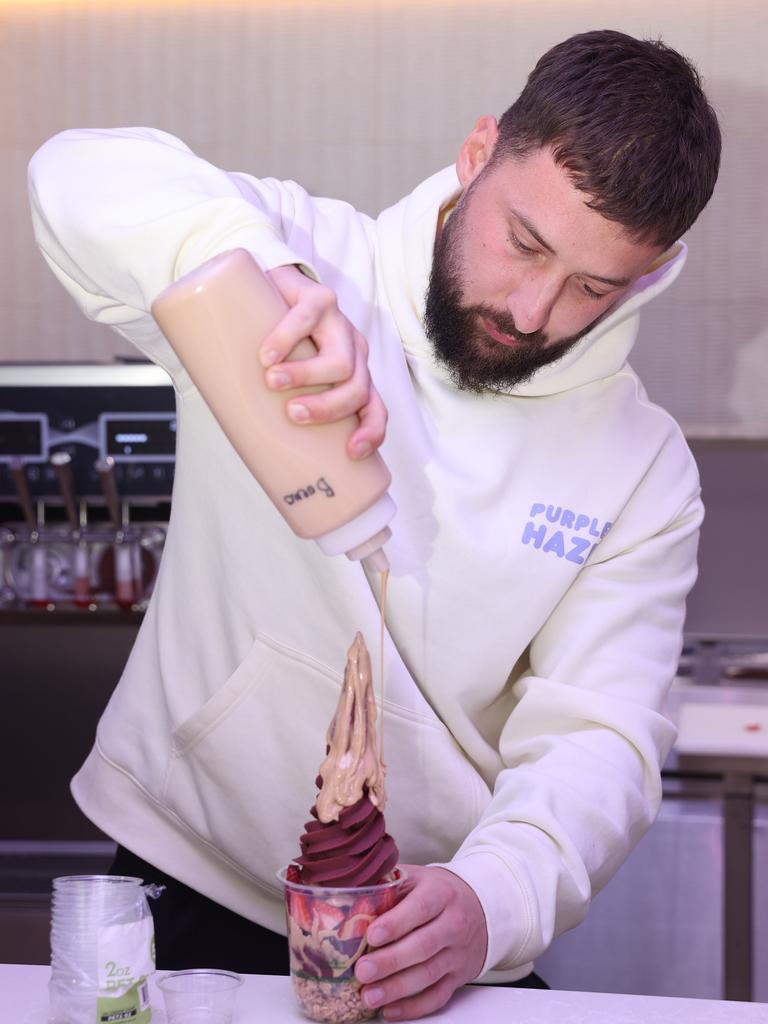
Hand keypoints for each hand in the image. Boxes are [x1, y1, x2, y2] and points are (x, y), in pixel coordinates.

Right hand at [262, 265, 386, 458]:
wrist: (271, 291)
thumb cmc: (279, 348)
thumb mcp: (290, 381)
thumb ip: (282, 407)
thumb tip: (255, 450)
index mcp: (353, 377)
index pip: (376, 410)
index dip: (372, 433)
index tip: (351, 452)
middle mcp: (353, 352)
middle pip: (357, 390)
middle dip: (327, 407)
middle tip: (293, 413)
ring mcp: (339, 324)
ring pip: (340, 361)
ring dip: (306, 375)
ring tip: (272, 381)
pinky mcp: (318, 298)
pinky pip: (308, 319)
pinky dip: (286, 339)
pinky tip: (267, 354)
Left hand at [354, 865, 487, 1019]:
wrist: (481, 906)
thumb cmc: (438, 891)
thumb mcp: (418, 878)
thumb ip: (389, 884)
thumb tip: (349, 894)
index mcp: (441, 894)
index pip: (420, 908)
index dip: (396, 923)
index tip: (371, 935)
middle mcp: (453, 924)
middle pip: (423, 946)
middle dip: (390, 961)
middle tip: (362, 971)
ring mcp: (457, 953)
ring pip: (428, 974)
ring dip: (397, 988)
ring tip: (369, 996)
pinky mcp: (458, 976)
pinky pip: (438, 996)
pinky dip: (414, 1007)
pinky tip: (390, 1010)